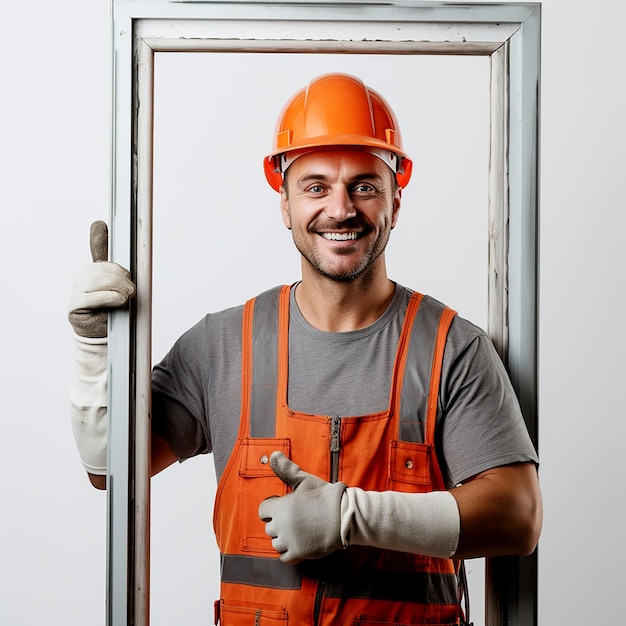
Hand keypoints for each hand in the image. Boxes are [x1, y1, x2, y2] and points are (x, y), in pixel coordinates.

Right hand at [68, 221, 135, 337]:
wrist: (102, 333)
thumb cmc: (113, 309)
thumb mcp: (123, 289)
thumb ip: (124, 273)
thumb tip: (129, 255)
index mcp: (96, 269)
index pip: (99, 249)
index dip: (99, 236)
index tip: (100, 224)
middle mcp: (84, 276)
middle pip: (110, 270)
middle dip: (124, 281)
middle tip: (129, 292)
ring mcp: (77, 290)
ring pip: (105, 282)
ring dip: (121, 292)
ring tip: (123, 299)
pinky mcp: (75, 305)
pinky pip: (99, 297)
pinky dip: (112, 300)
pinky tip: (115, 304)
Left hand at [258, 451, 346, 563]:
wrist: (343, 515)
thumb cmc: (323, 496)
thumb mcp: (304, 480)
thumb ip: (286, 469)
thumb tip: (273, 455)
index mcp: (279, 508)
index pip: (263, 511)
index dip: (272, 508)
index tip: (283, 506)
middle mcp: (281, 526)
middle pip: (269, 528)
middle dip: (278, 523)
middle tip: (294, 517)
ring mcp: (289, 541)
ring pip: (276, 543)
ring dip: (283, 538)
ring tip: (297, 530)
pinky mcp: (299, 553)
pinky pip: (284, 557)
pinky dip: (289, 552)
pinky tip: (298, 542)